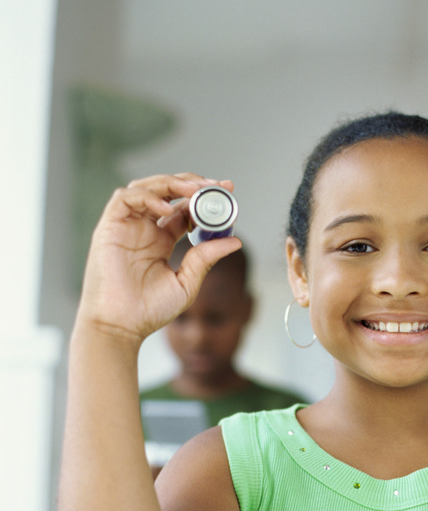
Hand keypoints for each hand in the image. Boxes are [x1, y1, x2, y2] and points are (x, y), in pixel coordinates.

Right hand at [77, 173, 241, 343]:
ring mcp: (126, 226)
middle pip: (168, 192)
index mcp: (161, 240)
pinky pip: (125, 198)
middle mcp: (144, 229)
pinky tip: (169, 209)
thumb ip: (206, 259)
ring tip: (197, 190)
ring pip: (148, 188)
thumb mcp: (186, 282)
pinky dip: (148, 197)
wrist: (120, 327)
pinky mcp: (109, 227)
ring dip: (173, 183)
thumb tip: (235, 240)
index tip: (227, 192)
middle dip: (194, 183)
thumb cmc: (148, 311)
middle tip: (218, 185)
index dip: (204, 198)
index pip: (184, 209)